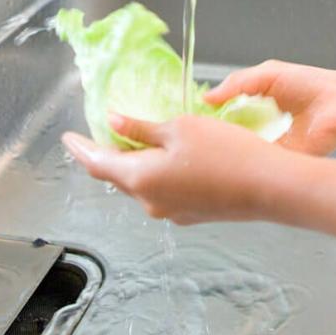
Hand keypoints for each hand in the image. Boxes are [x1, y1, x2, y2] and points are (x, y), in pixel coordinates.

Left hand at [61, 112, 291, 224]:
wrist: (268, 187)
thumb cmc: (224, 151)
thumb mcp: (179, 128)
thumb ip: (142, 127)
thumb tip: (114, 121)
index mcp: (140, 178)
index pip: (97, 163)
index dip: (80, 148)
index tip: (67, 138)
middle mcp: (149, 202)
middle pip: (119, 176)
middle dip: (109, 154)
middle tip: (104, 131)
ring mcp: (171, 211)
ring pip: (143, 183)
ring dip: (136, 163)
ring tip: (139, 139)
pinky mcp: (192, 213)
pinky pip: (164, 190)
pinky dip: (158, 172)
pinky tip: (170, 156)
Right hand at [204, 60, 335, 155]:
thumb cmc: (309, 83)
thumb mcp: (266, 74)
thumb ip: (236, 83)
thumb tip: (207, 99)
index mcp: (255, 113)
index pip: (224, 123)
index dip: (208, 124)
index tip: (188, 126)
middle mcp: (260, 134)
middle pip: (230, 143)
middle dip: (213, 143)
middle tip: (191, 144)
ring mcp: (271, 151)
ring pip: (242, 157)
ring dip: (228, 155)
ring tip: (206, 155)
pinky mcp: (283, 164)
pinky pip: (261, 167)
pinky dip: (249, 164)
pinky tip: (233, 162)